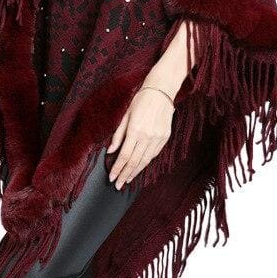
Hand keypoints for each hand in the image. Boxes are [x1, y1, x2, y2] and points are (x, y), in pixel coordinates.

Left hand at [106, 73, 175, 188]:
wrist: (161, 92)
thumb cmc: (140, 101)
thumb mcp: (125, 115)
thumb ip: (118, 134)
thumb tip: (111, 151)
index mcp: (135, 130)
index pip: (124, 156)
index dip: (117, 169)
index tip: (112, 177)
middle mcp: (147, 136)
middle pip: (134, 162)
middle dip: (125, 175)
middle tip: (118, 185)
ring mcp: (157, 138)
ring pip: (145, 161)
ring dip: (135, 172)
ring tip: (127, 180)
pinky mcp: (165, 138)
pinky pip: (154, 154)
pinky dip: (146, 163)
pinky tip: (139, 167)